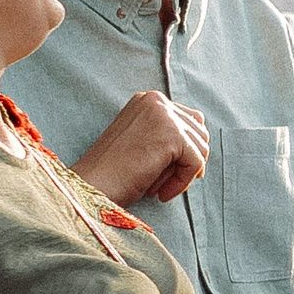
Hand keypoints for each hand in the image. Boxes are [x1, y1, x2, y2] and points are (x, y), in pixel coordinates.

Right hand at [74, 92, 210, 204]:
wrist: (90, 186)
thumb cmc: (113, 171)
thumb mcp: (143, 142)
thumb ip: (167, 134)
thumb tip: (203, 143)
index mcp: (148, 100)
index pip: (189, 120)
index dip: (184, 150)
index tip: (166, 172)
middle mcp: (156, 100)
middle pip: (199, 132)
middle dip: (185, 161)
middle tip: (162, 183)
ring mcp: (164, 114)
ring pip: (200, 148)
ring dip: (182, 173)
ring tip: (157, 187)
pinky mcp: (171, 134)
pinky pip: (196, 163)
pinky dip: (182, 183)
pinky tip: (161, 194)